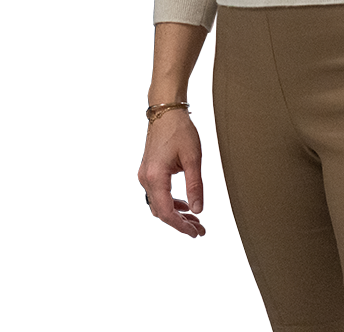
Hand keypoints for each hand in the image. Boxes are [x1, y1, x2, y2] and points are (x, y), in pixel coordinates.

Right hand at [136, 108, 205, 237]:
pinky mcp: (148, 171)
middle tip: (197, 228)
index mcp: (156, 176)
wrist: (166, 112)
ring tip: (192, 218)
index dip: (180, 225)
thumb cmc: (178, 129)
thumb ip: (195, 186)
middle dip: (179, 223)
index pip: (166, 211)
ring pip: (157, 204)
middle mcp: (146, 177)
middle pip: (160, 211)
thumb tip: (197, 207)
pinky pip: (156, 194)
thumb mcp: (192, 158)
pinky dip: (168, 203)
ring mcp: (145, 174)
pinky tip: (182, 204)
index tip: (194, 231)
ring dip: (174, 213)